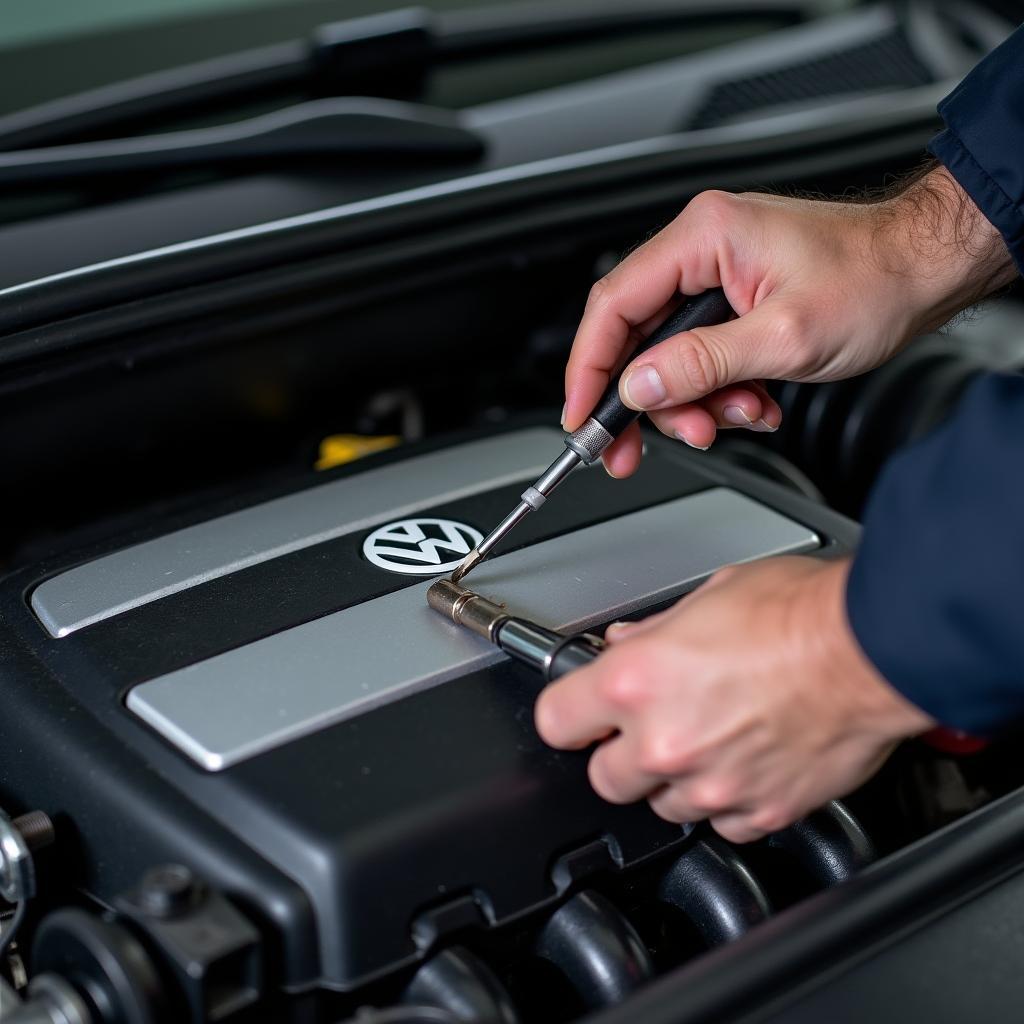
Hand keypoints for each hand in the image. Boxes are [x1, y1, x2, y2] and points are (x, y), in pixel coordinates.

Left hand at [534, 557, 934, 842]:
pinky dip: (728, 802)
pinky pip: (723, 824)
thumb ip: (657, 629)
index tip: (579, 715)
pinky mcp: (761, 810)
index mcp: (638, 681)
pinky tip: (746, 764)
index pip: (556, 720)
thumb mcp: (709, 595)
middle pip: (605, 778)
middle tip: (650, 726)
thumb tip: (630, 641)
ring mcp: (713, 784)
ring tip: (711, 738)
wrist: (873, 648)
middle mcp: (666, 740)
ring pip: (663, 807)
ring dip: (675, 780)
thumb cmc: (798, 612)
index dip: (567, 716)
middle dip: (621, 754)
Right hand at [565, 166, 1016, 476]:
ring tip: (736, 417)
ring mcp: (717, 275)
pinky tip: (753, 403)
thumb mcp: (784, 337)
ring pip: (669, 357)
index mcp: (703, 237)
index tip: (580, 417)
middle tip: (634, 451)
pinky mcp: (733, 301)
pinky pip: (701, 356)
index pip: (614, 305)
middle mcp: (702, 250)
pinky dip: (719, 392)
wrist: (926, 271)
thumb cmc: (875, 280)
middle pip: (636, 337)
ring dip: (695, 402)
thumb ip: (703, 363)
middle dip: (648, 401)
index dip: (588, 367)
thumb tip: (640, 386)